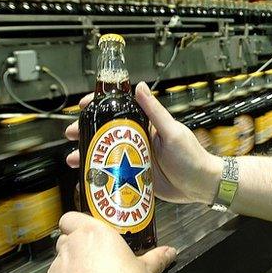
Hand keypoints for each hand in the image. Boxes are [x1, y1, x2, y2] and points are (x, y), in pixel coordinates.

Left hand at [42, 212, 175, 272]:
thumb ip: (156, 259)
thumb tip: (170, 252)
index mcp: (94, 234)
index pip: (71, 218)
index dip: (78, 224)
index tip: (92, 233)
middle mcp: (71, 246)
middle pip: (66, 239)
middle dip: (78, 246)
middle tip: (97, 257)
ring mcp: (57, 268)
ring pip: (60, 261)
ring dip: (72, 266)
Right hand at [65, 82, 221, 203]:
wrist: (201, 186)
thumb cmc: (192, 157)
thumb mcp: (173, 131)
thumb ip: (155, 112)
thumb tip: (139, 86)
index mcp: (148, 126)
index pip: (120, 111)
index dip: (101, 106)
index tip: (83, 105)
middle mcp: (140, 141)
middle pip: (108, 133)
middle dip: (87, 131)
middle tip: (70, 134)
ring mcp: (137, 160)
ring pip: (107, 154)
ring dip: (89, 154)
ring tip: (73, 159)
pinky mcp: (137, 178)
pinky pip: (115, 174)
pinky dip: (100, 174)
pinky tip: (87, 176)